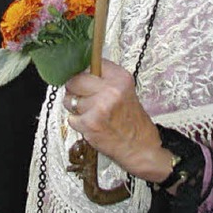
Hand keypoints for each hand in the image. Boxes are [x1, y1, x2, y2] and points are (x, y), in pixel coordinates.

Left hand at [63, 59, 172, 183]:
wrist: (141, 148)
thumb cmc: (132, 122)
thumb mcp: (125, 92)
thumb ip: (105, 80)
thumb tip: (81, 71)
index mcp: (121, 78)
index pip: (92, 64)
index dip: (85, 73)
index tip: (85, 78)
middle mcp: (111, 90)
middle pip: (76, 80)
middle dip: (74, 89)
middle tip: (83, 97)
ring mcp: (100, 106)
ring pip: (70, 100)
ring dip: (75, 108)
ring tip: (91, 114)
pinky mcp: (91, 123)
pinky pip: (71, 118)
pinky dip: (78, 123)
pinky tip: (92, 125)